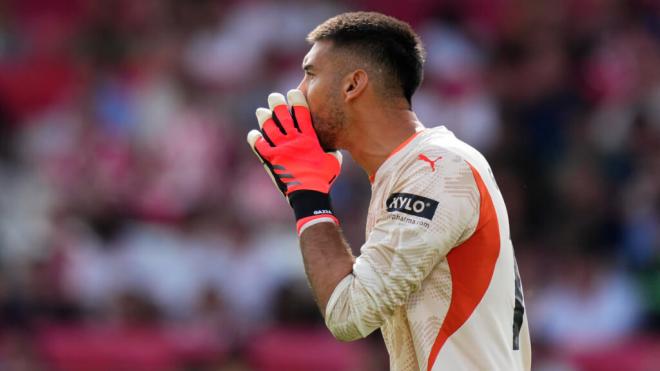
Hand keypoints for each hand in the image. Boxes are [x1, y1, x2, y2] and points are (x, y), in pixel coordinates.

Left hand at [247, 89, 341, 233]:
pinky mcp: (270, 159)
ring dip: (264, 117)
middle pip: (281, 114)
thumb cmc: (324, 178)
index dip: (296, 99)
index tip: (293, 93)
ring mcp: (279, 149)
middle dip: (277, 103)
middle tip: (274, 97)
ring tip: (262, 112)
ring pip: (268, 126)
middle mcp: (292, 140)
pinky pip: (258, 145)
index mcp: (308, 138)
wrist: (309, 195)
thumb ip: (331, 150)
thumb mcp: (334, 161)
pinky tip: (254, 135)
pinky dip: (255, 139)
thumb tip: (333, 147)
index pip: (301, 112)